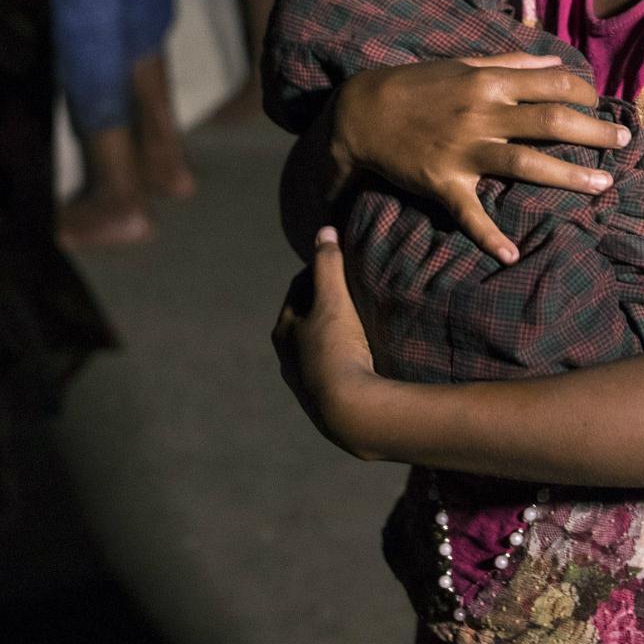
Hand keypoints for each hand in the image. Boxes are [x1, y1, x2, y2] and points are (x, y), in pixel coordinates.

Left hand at [272, 227, 380, 456]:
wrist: (349, 412)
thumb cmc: (336, 350)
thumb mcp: (333, 301)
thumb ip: (328, 265)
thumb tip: (324, 230)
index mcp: (283, 331)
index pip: (298, 290)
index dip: (317, 271)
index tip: (338, 261)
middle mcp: (287, 357)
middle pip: (305, 319)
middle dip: (323, 303)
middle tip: (350, 288)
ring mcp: (304, 381)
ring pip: (316, 346)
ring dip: (332, 332)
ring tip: (358, 322)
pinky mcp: (323, 400)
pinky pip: (331, 367)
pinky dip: (342, 355)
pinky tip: (361, 356)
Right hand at [334, 52, 630, 262]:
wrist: (362, 114)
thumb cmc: (419, 87)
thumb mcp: (464, 64)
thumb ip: (511, 63)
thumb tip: (555, 62)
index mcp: (489, 82)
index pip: (552, 83)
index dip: (584, 93)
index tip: (600, 104)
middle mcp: (482, 114)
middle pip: (551, 121)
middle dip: (594, 131)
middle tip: (624, 141)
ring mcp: (464, 150)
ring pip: (526, 164)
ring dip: (569, 176)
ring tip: (603, 185)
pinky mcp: (443, 183)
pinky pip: (470, 213)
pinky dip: (489, 236)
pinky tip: (512, 254)